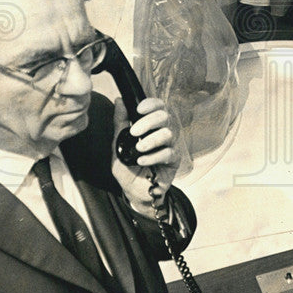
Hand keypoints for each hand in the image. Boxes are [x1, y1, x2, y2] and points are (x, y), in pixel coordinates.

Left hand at [112, 97, 179, 217]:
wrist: (133, 191)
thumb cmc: (128, 167)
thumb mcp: (118, 143)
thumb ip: (120, 122)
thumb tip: (119, 101)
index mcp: (152, 126)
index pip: (159, 107)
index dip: (152, 104)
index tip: (139, 109)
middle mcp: (164, 132)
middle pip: (165, 117)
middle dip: (149, 121)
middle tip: (134, 132)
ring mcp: (171, 146)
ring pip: (169, 134)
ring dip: (152, 139)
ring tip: (139, 148)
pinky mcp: (174, 161)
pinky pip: (168, 153)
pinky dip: (153, 156)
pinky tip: (142, 160)